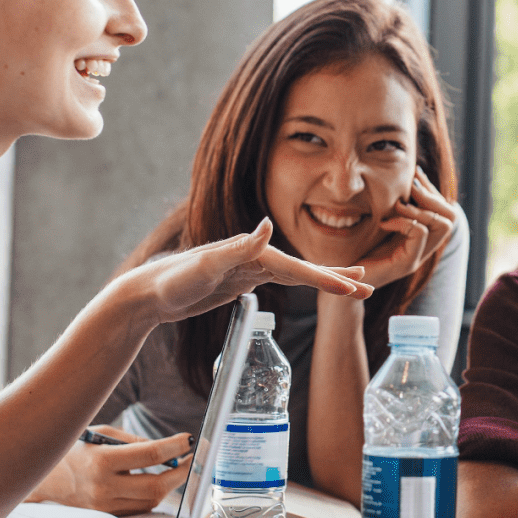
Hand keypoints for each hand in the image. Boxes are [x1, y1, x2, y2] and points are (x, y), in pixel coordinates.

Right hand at [27, 426, 192, 515]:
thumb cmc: (75, 450)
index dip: (176, 447)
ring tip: (176, 468)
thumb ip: (134, 441)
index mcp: (102, 460)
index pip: (150, 454)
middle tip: (192, 459)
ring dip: (169, 484)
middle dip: (181, 472)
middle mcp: (104, 487)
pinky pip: (140, 508)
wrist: (46, 478)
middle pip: (156, 485)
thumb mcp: (101, 435)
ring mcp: (105, 505)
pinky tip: (157, 483)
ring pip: (151, 500)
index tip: (189, 440)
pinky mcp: (107, 516)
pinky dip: (153, 496)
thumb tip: (167, 448)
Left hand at [125, 218, 370, 325]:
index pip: (298, 268)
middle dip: (336, 278)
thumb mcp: (205, 265)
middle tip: (368, 287)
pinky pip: (282, 282)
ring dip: (324, 280)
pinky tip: (311, 284)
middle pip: (304, 269)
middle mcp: (255, 256)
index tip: (354, 287)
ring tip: (352, 285)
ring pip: (296, 275)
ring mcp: (249, 269)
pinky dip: (302, 283)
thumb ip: (239, 247)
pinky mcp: (241, 281)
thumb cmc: (172, 279)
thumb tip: (269, 225)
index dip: (327, 278)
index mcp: (252, 252)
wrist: (148, 292)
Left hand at [356, 169, 454, 290]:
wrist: (342, 281)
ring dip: (422, 209)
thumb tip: (403, 177)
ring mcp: (417, 258)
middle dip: (433, 197)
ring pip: (443, 225)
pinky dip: (404, 221)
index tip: (414, 175)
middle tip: (410, 188)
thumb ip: (391, 206)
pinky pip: (419, 234)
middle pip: (451, 217)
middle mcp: (423, 249)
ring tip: (399, 205)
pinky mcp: (405, 264)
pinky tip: (384, 223)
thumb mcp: (376, 221)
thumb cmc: (354, 249)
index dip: (432, 190)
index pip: (444, 210)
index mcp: (419, 238)